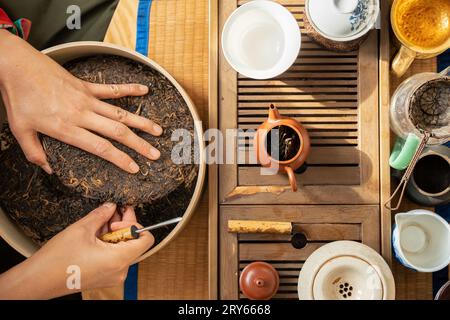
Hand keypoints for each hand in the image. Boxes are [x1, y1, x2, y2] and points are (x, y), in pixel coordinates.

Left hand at [0, 30, 161, 173]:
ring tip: (158, 131)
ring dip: (141, 122)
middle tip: (155, 154)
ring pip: (120, 113)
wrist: (16, 65)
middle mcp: (82, 114)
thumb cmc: (18, 97)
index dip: (120, 159)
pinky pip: (111, 89)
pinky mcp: (86, 86)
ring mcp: (86, 99)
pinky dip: (129, 89)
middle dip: (139, 145)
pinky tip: (145, 90)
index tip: (135, 168)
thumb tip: (48, 169)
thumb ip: (35, 152)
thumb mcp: (20, 130)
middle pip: (117, 132)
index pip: (100, 147)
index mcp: (66, 128)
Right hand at [0, 203, 153, 298]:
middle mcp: (120, 271)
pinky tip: (95, 235)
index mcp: (119, 259)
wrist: (38, 281)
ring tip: (99, 223)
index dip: (135, 224)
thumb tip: (111, 206)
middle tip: (110, 212)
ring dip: (114, 234)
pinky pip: (115, 257)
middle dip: (122, 225)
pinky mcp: (105, 277)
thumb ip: (102, 214)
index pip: (146, 239)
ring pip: (123, 249)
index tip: (119, 218)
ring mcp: (113, 276)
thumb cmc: (57, 259)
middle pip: (134, 242)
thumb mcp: (82, 229)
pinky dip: (109, 244)